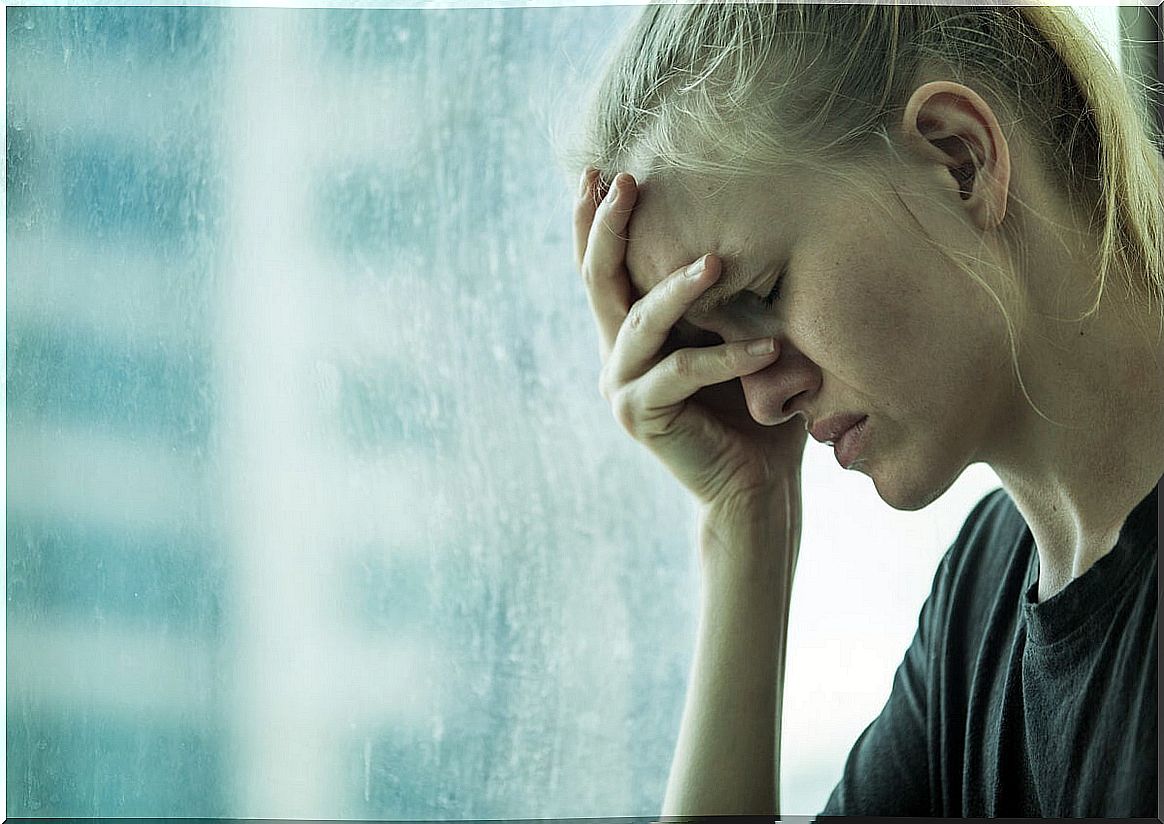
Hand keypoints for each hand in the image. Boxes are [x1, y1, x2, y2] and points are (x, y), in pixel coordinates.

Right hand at [574, 169, 807, 511]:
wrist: (756, 487)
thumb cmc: (759, 406)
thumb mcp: (741, 335)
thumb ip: (729, 296)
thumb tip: (755, 224)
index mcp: (635, 330)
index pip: (606, 265)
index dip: (594, 218)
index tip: (599, 167)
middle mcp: (618, 353)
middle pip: (599, 278)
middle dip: (608, 226)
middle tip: (624, 180)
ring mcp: (624, 385)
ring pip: (640, 320)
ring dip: (677, 288)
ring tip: (715, 261)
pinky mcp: (641, 415)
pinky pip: (681, 372)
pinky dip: (726, 358)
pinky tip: (768, 346)